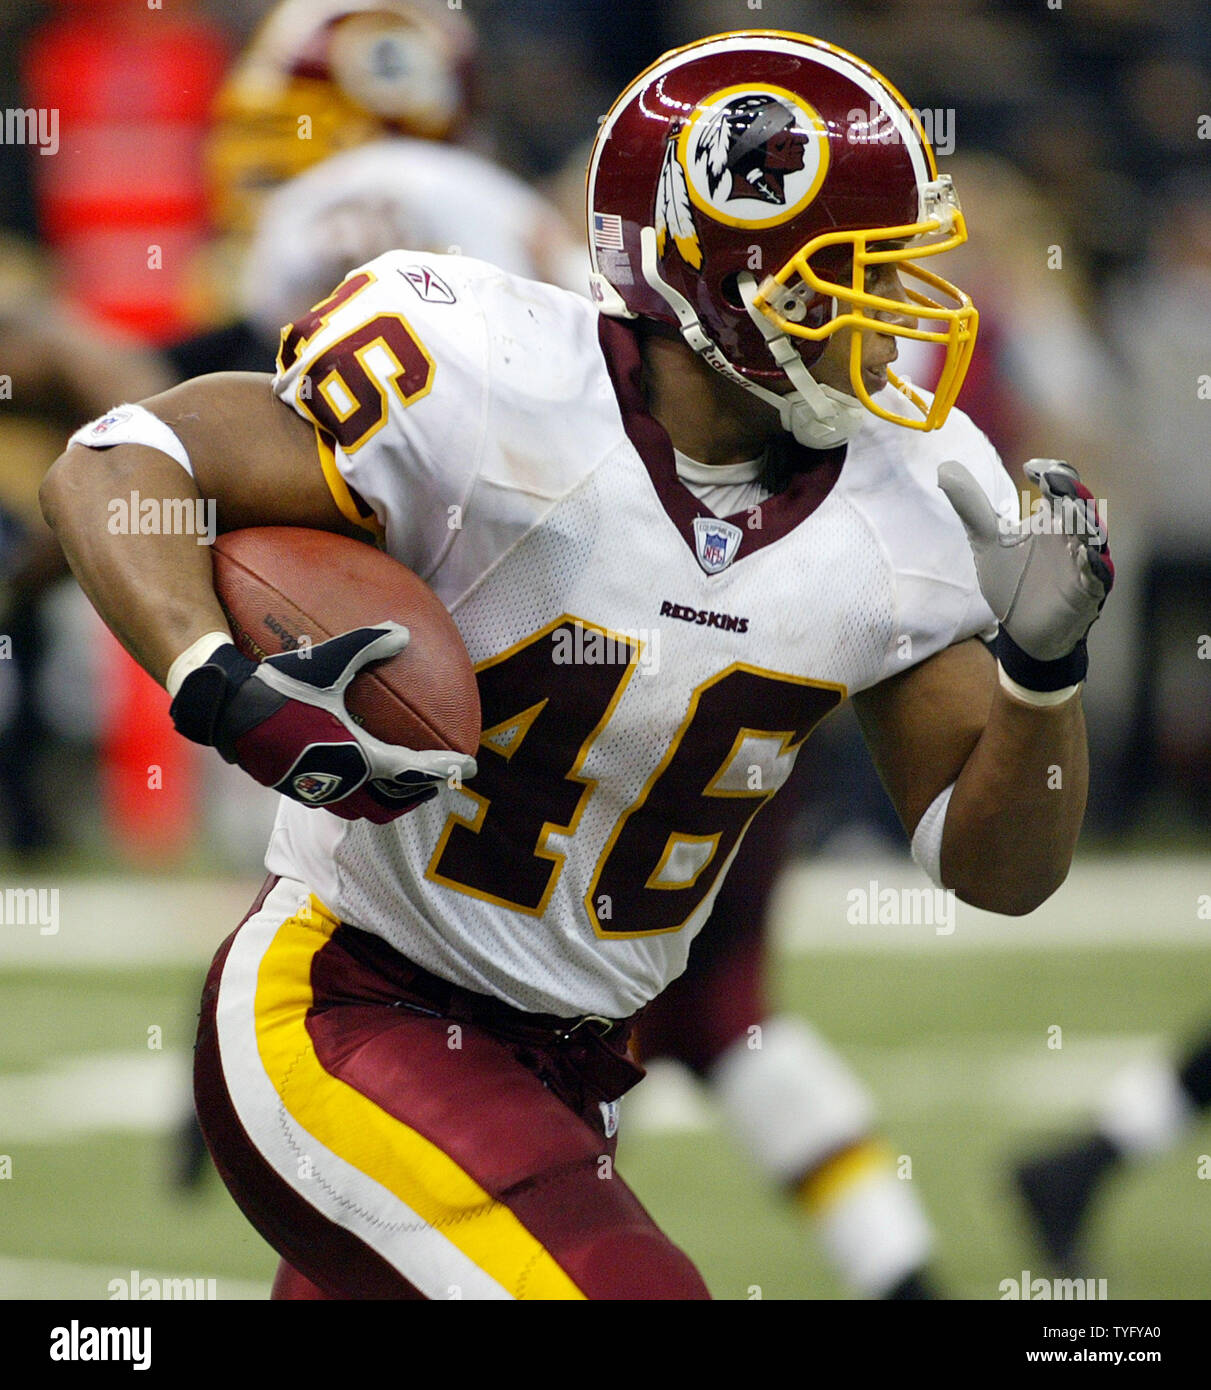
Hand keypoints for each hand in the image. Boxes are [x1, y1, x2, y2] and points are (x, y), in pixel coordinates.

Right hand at [170, 622, 475, 822]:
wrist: (225, 711)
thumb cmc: (277, 685)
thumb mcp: (325, 661)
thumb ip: (366, 646)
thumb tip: (403, 632)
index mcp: (356, 755)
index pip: (412, 771)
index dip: (442, 770)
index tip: (467, 768)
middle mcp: (341, 780)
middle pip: (396, 802)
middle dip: (421, 791)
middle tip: (440, 776)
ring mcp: (317, 790)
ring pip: (368, 810)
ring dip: (392, 799)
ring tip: (406, 781)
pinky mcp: (297, 790)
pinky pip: (342, 801)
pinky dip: (363, 793)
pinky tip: (361, 770)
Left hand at [938, 459, 1112, 687]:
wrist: (1021, 629)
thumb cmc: (1012, 579)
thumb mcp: (986, 541)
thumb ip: (971, 507)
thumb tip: (944, 468)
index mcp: (1052, 517)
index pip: (1059, 486)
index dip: (1050, 474)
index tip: (1030, 468)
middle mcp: (1073, 534)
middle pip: (1080, 506)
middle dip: (1070, 492)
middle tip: (1055, 480)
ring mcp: (1084, 561)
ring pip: (1093, 536)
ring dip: (1084, 523)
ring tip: (1071, 508)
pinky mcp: (1089, 590)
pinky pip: (1097, 574)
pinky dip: (1092, 563)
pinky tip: (1084, 554)